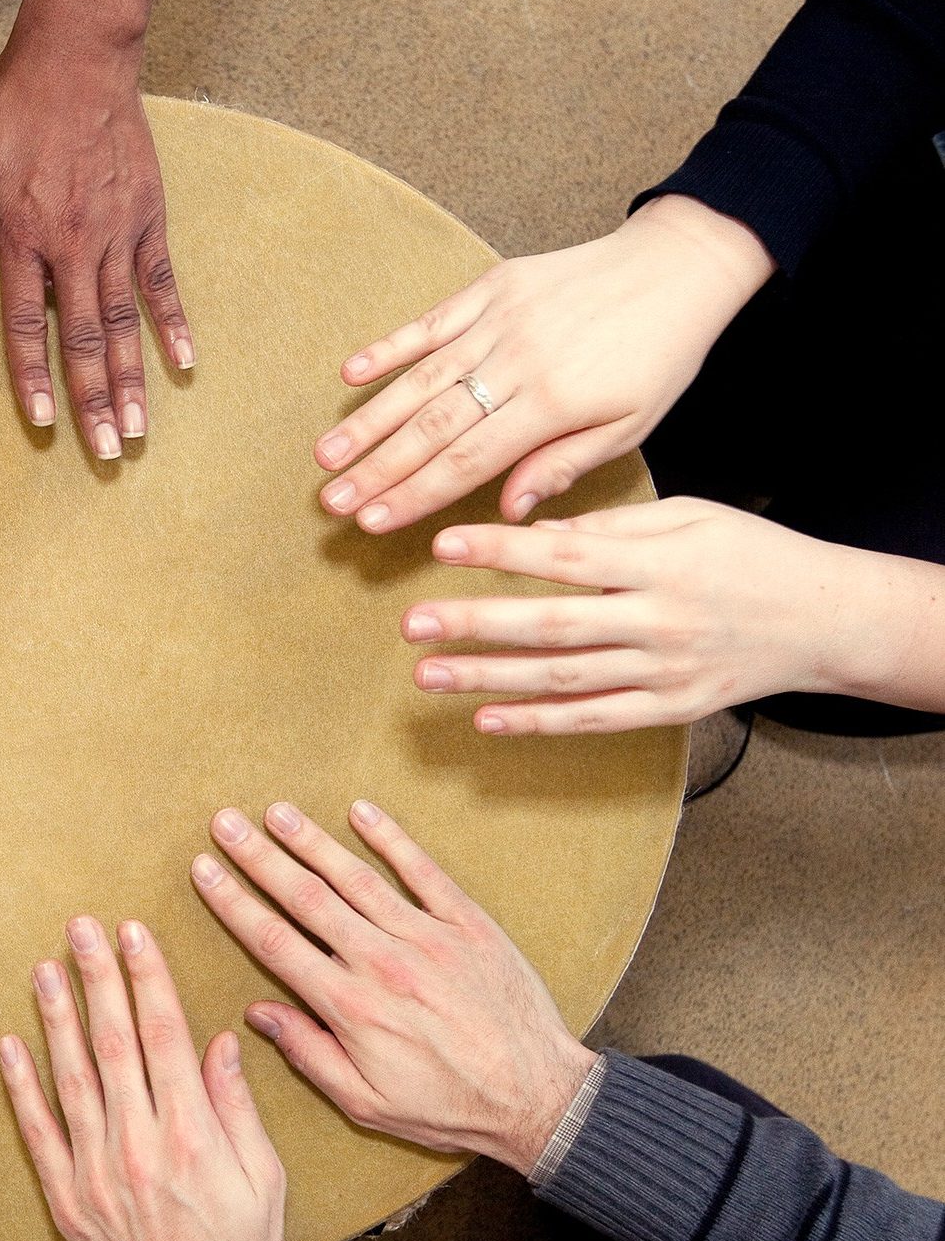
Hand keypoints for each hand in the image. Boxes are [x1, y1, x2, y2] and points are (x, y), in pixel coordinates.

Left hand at [0, 43, 193, 459]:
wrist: (76, 57)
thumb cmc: (12, 109)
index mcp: (21, 237)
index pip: (26, 324)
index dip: (33, 376)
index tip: (44, 422)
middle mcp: (71, 244)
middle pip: (82, 338)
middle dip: (93, 400)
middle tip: (105, 451)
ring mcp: (114, 234)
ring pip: (123, 322)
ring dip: (132, 379)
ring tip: (139, 429)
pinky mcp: (148, 218)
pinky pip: (161, 282)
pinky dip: (173, 323)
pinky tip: (183, 364)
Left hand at [0, 915, 284, 1240]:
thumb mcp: (264, 1177)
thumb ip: (237, 1108)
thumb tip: (218, 1042)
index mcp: (191, 1132)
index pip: (164, 1035)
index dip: (147, 978)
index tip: (134, 933)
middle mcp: (138, 1142)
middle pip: (113, 1042)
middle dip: (98, 978)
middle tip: (81, 927)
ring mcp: (96, 1169)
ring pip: (71, 1076)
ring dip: (57, 1018)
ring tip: (46, 968)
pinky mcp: (66, 1197)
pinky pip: (38, 1132)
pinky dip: (21, 1087)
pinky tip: (10, 1045)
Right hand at [190, 801, 595, 1174]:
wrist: (537, 1096)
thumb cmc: (447, 1107)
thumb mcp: (365, 1103)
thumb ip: (308, 1053)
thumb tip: (258, 1013)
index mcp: (350, 1006)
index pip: (275, 942)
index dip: (233, 903)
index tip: (204, 871)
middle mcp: (381, 962)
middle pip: (305, 897)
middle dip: (258, 857)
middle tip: (224, 822)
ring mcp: (427, 937)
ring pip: (355, 877)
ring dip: (311, 840)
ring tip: (276, 811)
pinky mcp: (468, 924)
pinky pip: (422, 872)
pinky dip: (391, 839)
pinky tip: (361, 812)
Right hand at [312, 196, 774, 533]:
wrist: (680, 264)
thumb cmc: (660, 355)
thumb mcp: (630, 425)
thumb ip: (562, 466)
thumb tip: (507, 511)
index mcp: (552, 403)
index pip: (467, 462)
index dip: (414, 495)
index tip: (372, 524)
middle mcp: (516, 360)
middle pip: (431, 427)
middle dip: (376, 470)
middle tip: (332, 503)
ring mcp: (499, 319)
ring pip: (420, 380)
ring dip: (368, 421)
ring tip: (326, 457)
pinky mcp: (492, 286)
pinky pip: (431, 322)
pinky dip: (389, 348)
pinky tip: (350, 374)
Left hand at [403, 497, 897, 734]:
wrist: (826, 620)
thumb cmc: (751, 555)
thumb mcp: (689, 518)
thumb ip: (610, 528)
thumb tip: (534, 534)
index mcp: (659, 564)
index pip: (566, 557)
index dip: (501, 551)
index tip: (443, 543)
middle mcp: (658, 621)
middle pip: (552, 625)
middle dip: (477, 625)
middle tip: (413, 623)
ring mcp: (664, 672)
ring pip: (562, 679)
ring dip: (490, 678)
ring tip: (428, 674)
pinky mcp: (670, 709)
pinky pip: (593, 720)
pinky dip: (538, 722)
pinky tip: (486, 718)